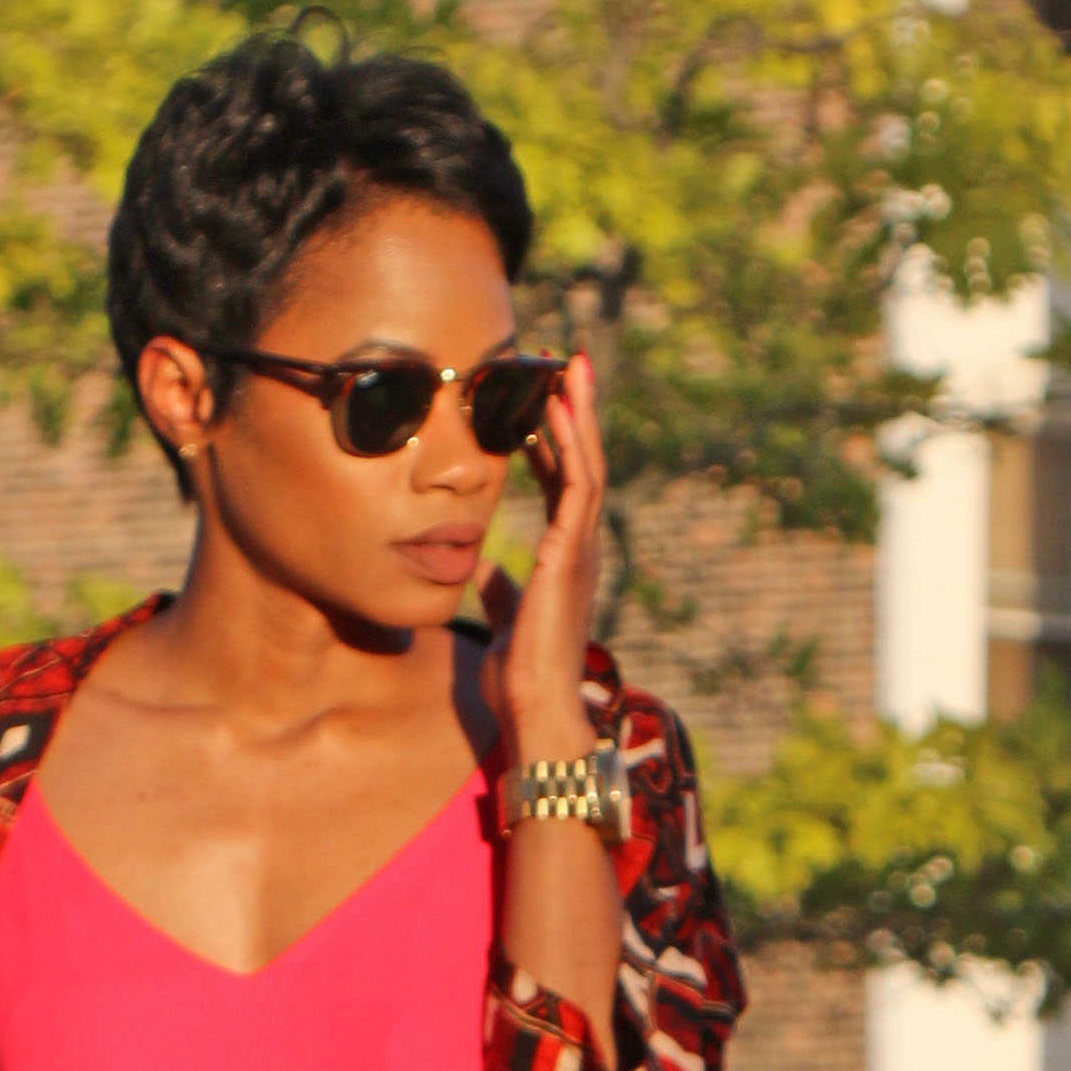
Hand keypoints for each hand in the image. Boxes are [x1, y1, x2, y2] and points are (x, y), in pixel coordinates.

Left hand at [495, 349, 605, 765]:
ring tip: (571, 367)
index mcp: (565, 557)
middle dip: (577, 412)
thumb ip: (497, 588)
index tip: (540, 404)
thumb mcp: (502, 616)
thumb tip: (482, 565)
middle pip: (583, 463)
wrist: (533, 706)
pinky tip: (558, 409)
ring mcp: (581, 547)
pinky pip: (578, 485)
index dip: (555, 443)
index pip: (564, 485)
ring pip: (588, 463)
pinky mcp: (572, 553)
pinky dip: (571, 444)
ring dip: (580, 413)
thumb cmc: (519, 675)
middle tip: (568, 364)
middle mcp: (580, 546)